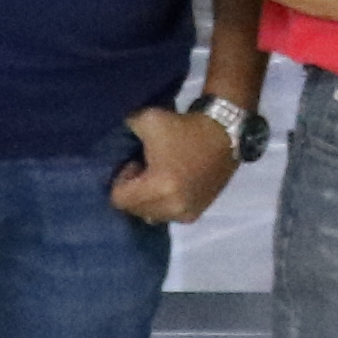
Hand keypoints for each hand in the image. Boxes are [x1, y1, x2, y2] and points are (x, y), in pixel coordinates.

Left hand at [112, 103, 242, 226]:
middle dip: (135, 190)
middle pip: (134, 209)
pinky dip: (165, 203)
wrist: (226, 132)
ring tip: (161, 177)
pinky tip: (174, 183)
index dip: (123, 178)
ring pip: (151, 215)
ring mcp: (187, 213)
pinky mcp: (197, 213)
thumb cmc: (185, 128)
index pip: (118, 199)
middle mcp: (173, 207)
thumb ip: (123, 131)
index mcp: (160, 187)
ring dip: (149, 199)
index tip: (137, 162)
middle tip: (148, 169)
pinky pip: (169, 216)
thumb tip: (111, 139)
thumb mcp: (147, 120)